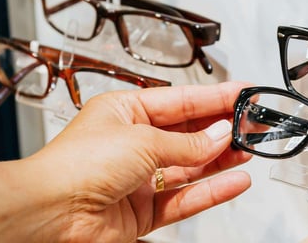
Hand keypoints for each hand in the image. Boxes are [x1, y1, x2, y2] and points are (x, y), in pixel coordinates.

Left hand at [0, 82, 253, 242]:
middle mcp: (130, 143)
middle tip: (255, 123)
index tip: (244, 93)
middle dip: (223, 128)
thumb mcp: (142, 140)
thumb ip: (188, 142)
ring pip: (189, 166)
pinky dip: (211, 190)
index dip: (214, 97)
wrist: (51, 214)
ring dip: (221, 158)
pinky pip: (184, 198)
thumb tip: (220, 135)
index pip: (179, 101)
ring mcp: (136, 179)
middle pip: (187, 133)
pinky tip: (234, 181)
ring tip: (251, 149)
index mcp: (123, 111)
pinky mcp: (141, 211)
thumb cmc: (75, 166)